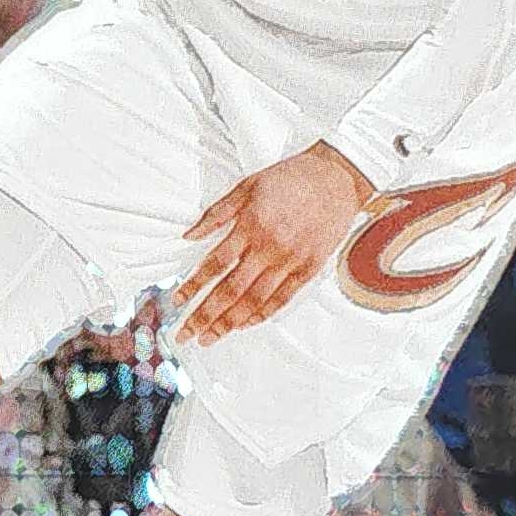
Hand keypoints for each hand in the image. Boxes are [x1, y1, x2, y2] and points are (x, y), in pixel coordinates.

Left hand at [174, 142, 374, 347]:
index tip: (178, 300)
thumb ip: (216, 213)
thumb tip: (190, 234)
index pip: (215, 264)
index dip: (193, 286)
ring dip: (229, 322)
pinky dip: (262, 314)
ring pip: (255, 300)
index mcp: (251, 225)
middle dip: (205, 315)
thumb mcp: (247, 186)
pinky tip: (245, 324)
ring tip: (211, 336)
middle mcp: (270, 247)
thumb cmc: (292, 178)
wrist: (336, 178)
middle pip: (231, 290)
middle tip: (188, 332)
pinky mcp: (309, 268)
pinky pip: (282, 298)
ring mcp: (291, 260)